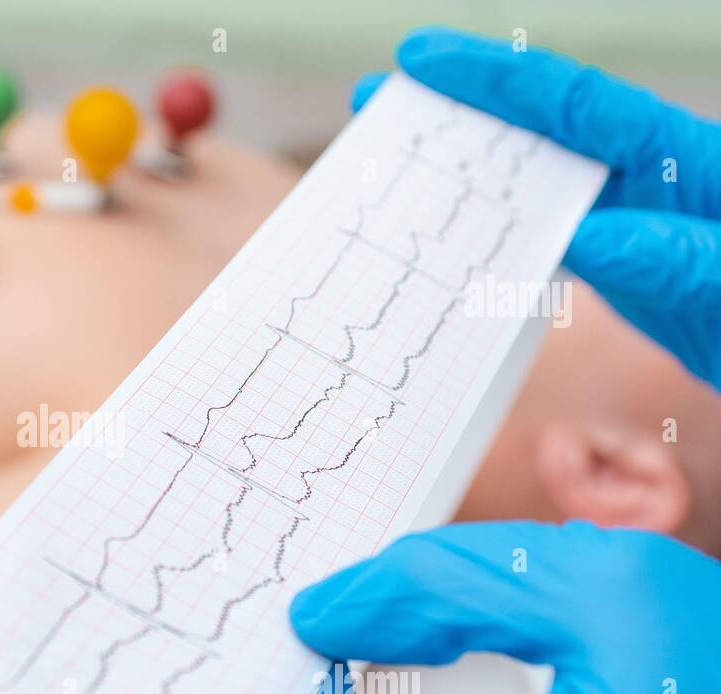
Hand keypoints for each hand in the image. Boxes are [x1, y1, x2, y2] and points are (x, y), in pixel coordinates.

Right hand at [354, 27, 720, 388]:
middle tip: (380, 100)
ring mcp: (638, 217)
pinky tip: (461, 236)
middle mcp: (653, 175)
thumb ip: (677, 257)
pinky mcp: (630, 261)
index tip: (422, 61)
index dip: (496, 79)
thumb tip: (588, 235)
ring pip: (538, 178)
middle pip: (543, 125)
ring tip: (401, 163)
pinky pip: (549, 231)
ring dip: (469, 169)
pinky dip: (497, 227)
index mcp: (684, 157)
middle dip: (459, 109)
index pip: (576, 102)